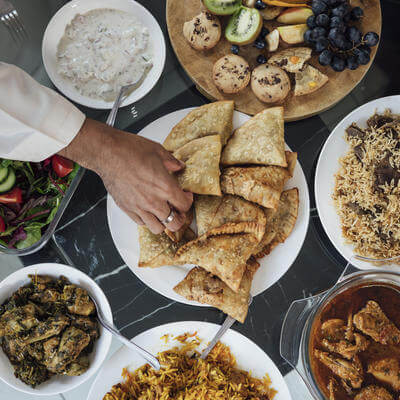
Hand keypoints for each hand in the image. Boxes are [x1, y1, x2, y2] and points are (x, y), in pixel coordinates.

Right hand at [59, 119, 192, 233]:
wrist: (107, 152)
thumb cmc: (130, 150)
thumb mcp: (158, 151)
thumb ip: (172, 162)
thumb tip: (179, 166)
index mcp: (165, 187)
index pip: (184, 206)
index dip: (188, 201)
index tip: (186, 196)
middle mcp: (153, 201)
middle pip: (174, 223)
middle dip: (179, 218)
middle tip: (178, 210)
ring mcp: (139, 207)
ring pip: (158, 228)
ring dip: (163, 222)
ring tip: (163, 213)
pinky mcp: (127, 208)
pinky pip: (141, 223)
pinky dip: (147, 220)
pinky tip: (148, 211)